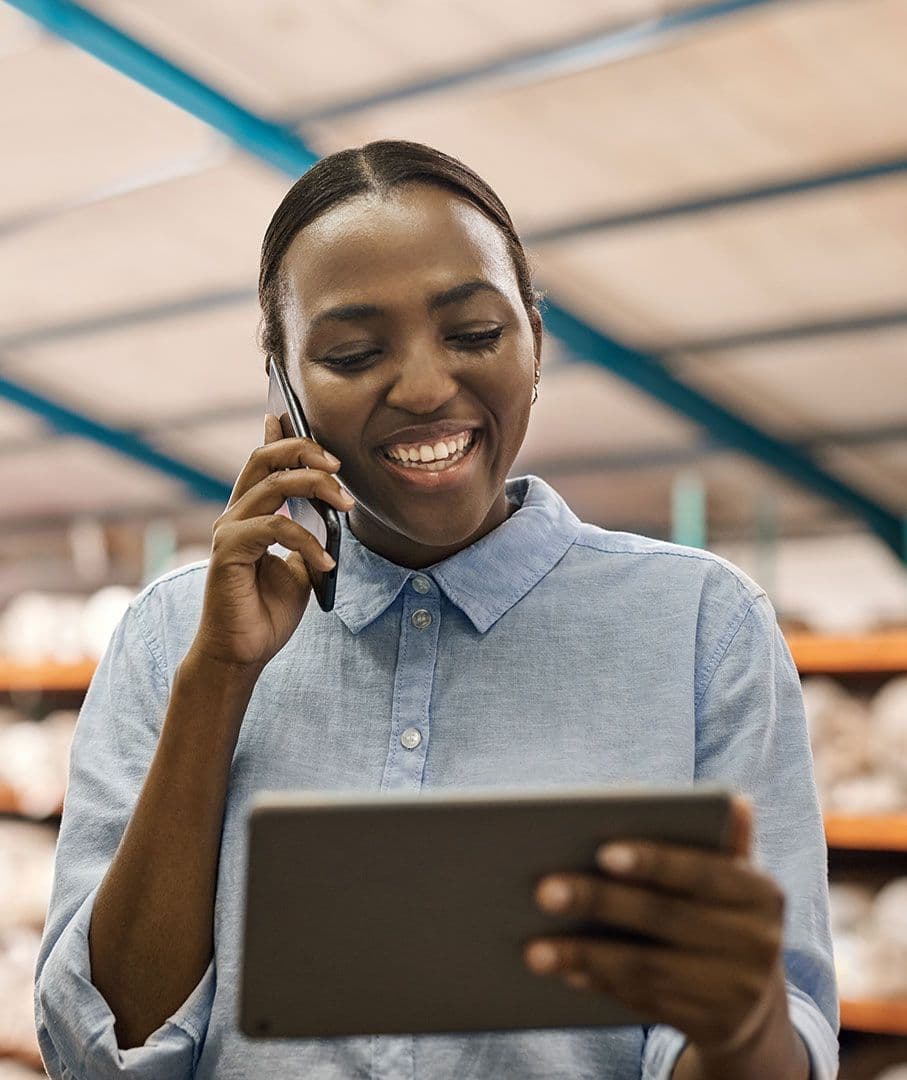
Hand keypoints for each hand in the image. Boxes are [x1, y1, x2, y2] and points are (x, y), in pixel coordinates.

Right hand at [192, 414, 353, 671]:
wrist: (242, 652)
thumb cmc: (267, 611)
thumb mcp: (300, 567)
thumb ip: (309, 536)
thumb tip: (331, 513)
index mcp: (251, 513)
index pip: (263, 461)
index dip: (279, 434)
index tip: (294, 413)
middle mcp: (235, 514)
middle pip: (264, 458)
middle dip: (303, 450)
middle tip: (338, 465)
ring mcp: (229, 531)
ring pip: (272, 485)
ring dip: (314, 488)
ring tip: (344, 506)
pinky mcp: (228, 551)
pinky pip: (274, 527)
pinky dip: (306, 541)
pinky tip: (326, 563)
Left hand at [524, 795, 787, 1057]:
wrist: (755, 1001)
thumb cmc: (724, 911)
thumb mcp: (732, 874)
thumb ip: (717, 836)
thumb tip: (728, 797)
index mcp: (761, 892)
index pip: (703, 870)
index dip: (653, 860)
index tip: (602, 851)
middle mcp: (757, 943)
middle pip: (664, 918)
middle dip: (599, 902)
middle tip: (542, 891)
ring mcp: (735, 991)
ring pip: (647, 967)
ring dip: (584, 955)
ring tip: (534, 947)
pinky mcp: (710, 1026)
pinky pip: (644, 1001)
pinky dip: (600, 983)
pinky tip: (564, 970)